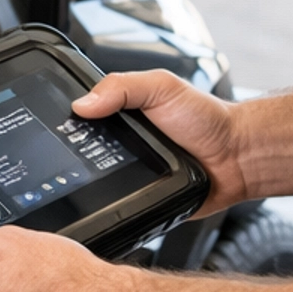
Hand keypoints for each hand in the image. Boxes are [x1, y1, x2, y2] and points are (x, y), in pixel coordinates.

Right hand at [71, 68, 250, 212]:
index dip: (67, 122)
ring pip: (95, 182)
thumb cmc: (207, 119)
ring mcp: (130, 172)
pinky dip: (111, 204)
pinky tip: (107, 201)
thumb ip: (123, 86)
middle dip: (75, 157)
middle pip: (83, 152)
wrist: (236, 158)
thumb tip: (83, 102)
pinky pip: (117, 204)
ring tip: (90, 180)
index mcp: (122, 112)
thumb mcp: (162, 88)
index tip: (56, 128)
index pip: (83, 117)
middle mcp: (123, 142)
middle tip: (71, 159)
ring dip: (91, 184)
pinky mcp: (139, 198)